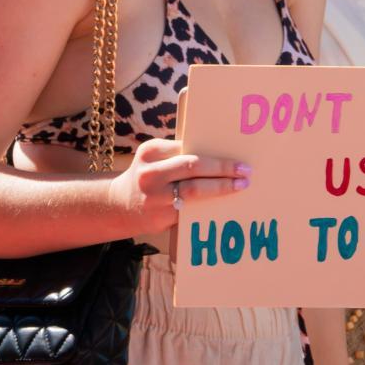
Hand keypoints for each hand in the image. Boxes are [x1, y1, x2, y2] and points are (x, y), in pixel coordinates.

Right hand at [106, 138, 250, 234]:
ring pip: (194, 190)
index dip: (212, 151)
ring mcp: (155, 196)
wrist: (120, 206)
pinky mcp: (160, 217)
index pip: (188, 147)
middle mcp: (151, 172)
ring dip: (221, 187)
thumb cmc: (148, 176)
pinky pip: (191, 210)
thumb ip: (178, 154)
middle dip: (222, 168)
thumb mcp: (155, 159)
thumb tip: (218, 152)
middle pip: (193, 166)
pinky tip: (225, 205)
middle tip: (244, 170)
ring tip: (240, 185)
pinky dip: (210, 206)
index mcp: (152, 151)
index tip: (235, 151)